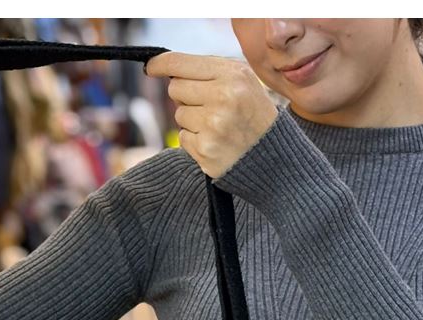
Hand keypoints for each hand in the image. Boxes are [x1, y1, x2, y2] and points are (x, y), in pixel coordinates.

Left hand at [144, 51, 278, 179]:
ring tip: (216, 124)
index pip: (181, 64)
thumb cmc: (252, 112)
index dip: (161, 64)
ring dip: (192, 120)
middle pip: (175, 89)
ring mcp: (213, 126)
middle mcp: (222, 97)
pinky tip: (215, 140)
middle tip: (206, 103)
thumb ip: (209, 71)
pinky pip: (183, 138)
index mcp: (231, 75)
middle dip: (185, 96)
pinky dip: (195, 139)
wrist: (272, 153)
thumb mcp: (241, 80)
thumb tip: (169, 70)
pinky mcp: (205, 150)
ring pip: (178, 115)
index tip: (151, 67)